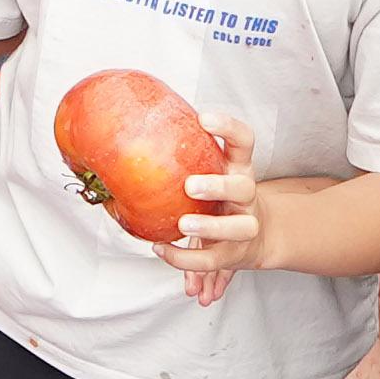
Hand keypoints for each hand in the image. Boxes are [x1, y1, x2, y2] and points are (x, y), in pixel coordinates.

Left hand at [151, 117, 276, 304]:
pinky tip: (161, 249)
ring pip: (239, 228)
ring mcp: (244, 225)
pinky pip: (212, 260)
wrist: (254, 237)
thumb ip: (182, 158)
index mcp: (239, 168)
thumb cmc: (221, 198)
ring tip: (183, 225)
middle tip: (190, 185)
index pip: (244, 140)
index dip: (228, 127)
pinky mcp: (235, 253)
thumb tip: (125, 136)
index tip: (204, 118)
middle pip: (244, 187)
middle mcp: (246, 196)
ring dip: (210, 227)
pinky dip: (185, 258)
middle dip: (219, 186)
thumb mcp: (210, 172)